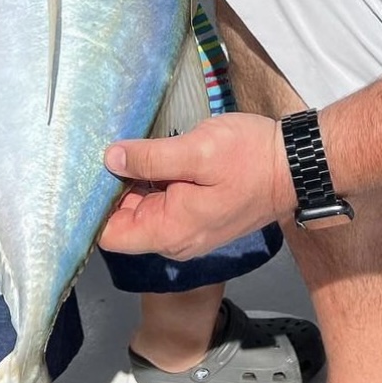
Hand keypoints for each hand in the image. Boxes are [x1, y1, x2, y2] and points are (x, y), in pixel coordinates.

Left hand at [101, 114, 296, 259]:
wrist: (297, 165)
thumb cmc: (250, 158)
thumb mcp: (197, 151)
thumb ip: (150, 158)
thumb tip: (109, 159)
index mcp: (170, 231)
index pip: (111, 235)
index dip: (92, 206)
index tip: (84, 171)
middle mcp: (176, 239)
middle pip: (124, 219)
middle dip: (111, 187)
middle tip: (98, 147)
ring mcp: (189, 227)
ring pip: (143, 207)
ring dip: (132, 180)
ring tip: (121, 144)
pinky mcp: (200, 212)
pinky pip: (164, 200)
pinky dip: (153, 179)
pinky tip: (148, 152)